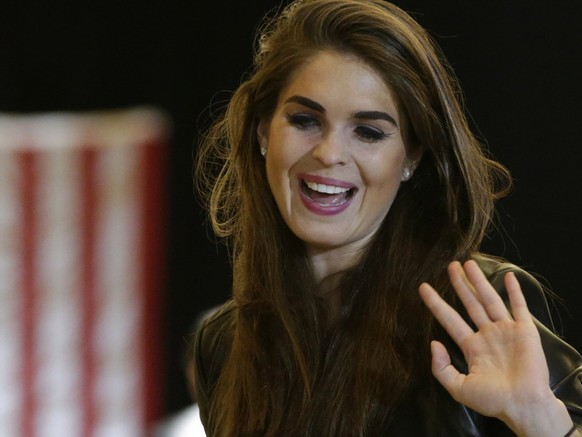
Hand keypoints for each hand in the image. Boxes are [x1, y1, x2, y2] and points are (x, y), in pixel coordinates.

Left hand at [418, 260, 574, 435]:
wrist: (524, 406)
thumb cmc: (494, 400)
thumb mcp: (459, 388)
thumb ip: (441, 368)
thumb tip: (433, 343)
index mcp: (472, 347)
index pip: (450, 319)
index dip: (436, 303)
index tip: (423, 287)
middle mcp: (487, 335)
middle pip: (469, 303)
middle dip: (459, 284)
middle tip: (450, 266)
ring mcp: (506, 331)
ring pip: (489, 300)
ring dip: (479, 282)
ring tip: (469, 263)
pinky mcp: (525, 331)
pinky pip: (519, 307)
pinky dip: (514, 292)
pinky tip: (507, 276)